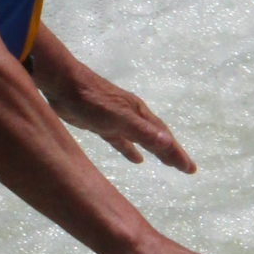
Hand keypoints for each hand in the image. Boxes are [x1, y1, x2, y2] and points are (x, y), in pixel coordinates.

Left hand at [35, 45, 195, 172]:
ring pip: (141, 138)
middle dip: (171, 152)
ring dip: (154, 150)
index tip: (190, 169)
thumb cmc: (92, 101)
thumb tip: (169, 143)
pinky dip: (130, 150)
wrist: (62, 85)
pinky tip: (136, 160)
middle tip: (185, 168)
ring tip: (166, 163)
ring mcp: (117, 119)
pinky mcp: (101, 124)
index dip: (177, 153)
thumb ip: (142, 131)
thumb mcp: (119, 118)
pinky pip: (122, 140)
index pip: (163, 137)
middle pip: (156, 136)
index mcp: (139, 113)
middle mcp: (132, 115)